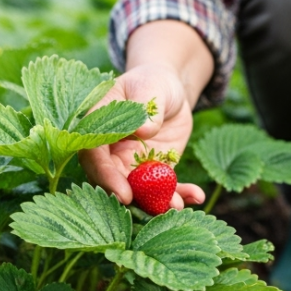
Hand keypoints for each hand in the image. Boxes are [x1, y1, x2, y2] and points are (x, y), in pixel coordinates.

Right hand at [79, 64, 205, 209]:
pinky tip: (196, 196)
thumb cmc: (152, 82)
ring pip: (141, 190)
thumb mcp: (150, 87)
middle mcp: (112, 152)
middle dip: (135, 198)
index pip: (94, 156)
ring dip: (158, 201)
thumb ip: (145, 107)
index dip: (106, 177)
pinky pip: (165, 187)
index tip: (123, 193)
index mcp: (99, 128)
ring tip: (177, 206)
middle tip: (155, 208)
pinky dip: (180, 193)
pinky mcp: (156, 171)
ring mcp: (133, 165)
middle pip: (115, 180)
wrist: (170, 90)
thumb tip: (143, 130)